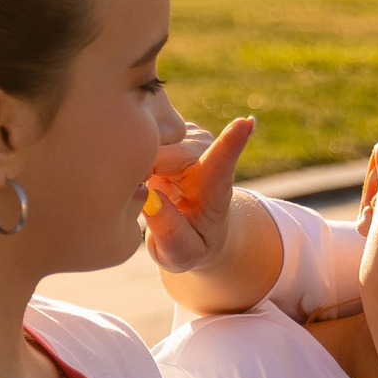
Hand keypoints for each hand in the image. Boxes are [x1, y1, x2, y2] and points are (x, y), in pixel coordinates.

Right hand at [142, 116, 255, 274]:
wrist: (196, 225)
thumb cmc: (191, 243)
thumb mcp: (183, 253)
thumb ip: (170, 234)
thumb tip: (150, 200)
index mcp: (216, 186)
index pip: (222, 163)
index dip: (229, 144)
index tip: (244, 125)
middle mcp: (204, 153)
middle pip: (161, 153)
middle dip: (142, 171)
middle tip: (142, 198)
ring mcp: (187, 136)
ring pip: (147, 139)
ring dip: (137, 163)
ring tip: (149, 188)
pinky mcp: (169, 126)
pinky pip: (140, 133)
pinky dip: (134, 153)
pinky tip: (146, 172)